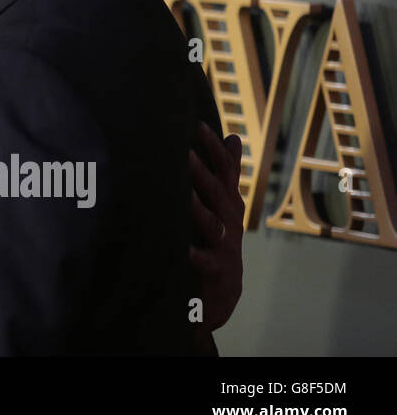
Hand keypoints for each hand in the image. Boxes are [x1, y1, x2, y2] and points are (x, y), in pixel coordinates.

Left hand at [188, 124, 244, 331]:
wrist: (222, 292)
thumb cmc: (217, 238)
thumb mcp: (224, 205)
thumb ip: (227, 172)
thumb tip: (233, 136)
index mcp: (228, 203)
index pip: (225, 171)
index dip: (213, 148)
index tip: (196, 123)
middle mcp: (229, 221)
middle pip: (216, 193)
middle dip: (201, 172)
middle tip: (183, 152)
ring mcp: (224, 246)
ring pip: (211, 225)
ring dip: (197, 209)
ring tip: (183, 195)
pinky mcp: (215, 271)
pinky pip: (203, 262)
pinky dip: (192, 256)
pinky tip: (181, 249)